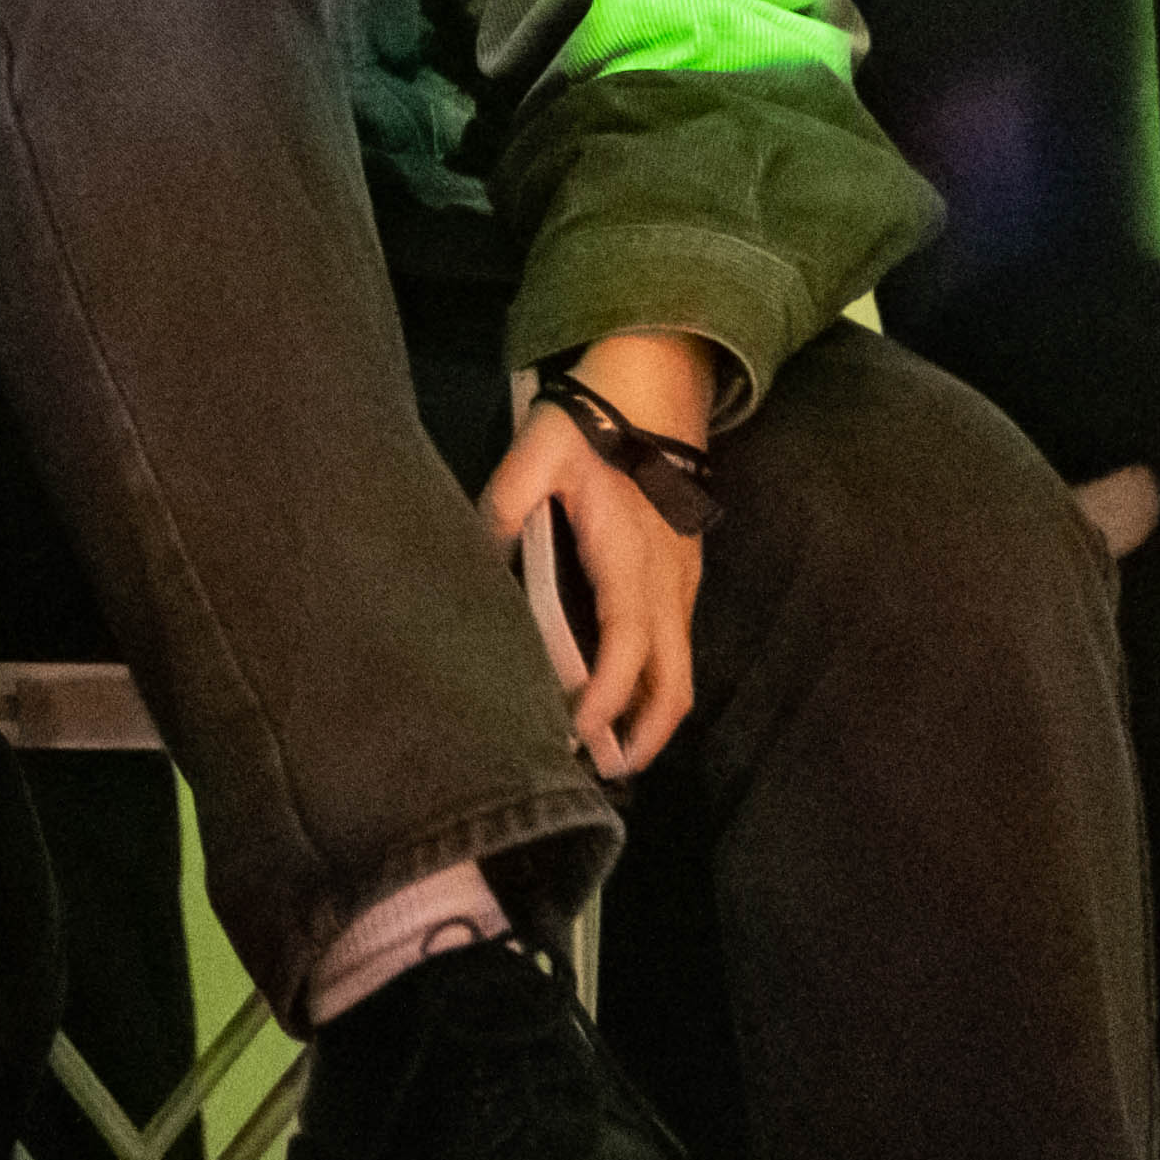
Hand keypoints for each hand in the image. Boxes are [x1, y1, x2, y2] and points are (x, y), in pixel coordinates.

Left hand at [482, 334, 713, 775]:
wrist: (654, 386)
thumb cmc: (590, 420)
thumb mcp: (535, 450)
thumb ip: (504, 504)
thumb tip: (476, 562)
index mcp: (631, 558)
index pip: (626, 648)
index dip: (605, 699)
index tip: (576, 735)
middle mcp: (668, 583)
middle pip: (673, 683)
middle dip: (644, 736)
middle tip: (601, 774)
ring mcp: (682, 583)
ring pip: (681, 671)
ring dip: (652, 718)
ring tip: (608, 754)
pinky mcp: (683, 578)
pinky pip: (678, 648)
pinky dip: (655, 685)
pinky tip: (619, 699)